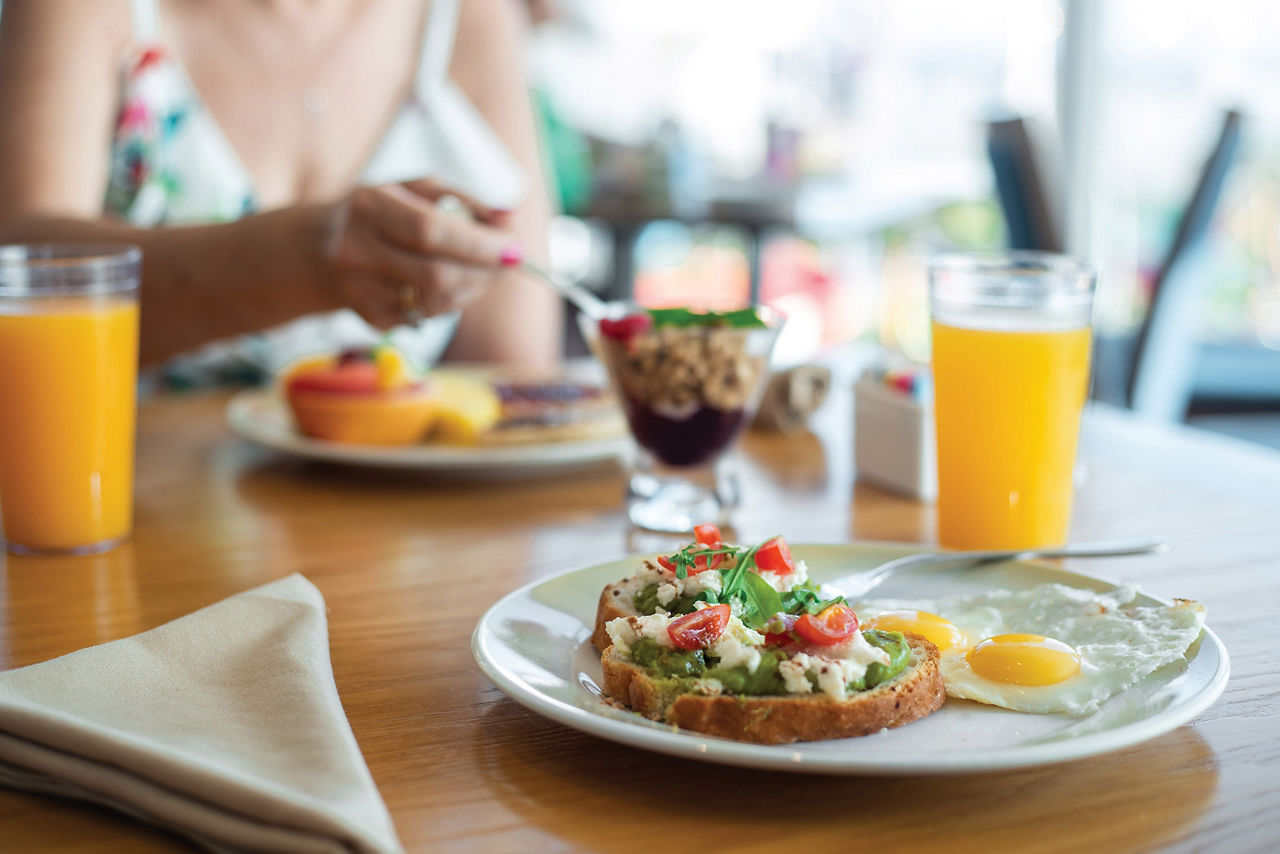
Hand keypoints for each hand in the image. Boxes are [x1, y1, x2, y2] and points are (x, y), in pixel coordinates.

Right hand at [320, 179, 521, 327]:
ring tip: (482, 271)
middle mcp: (356, 249)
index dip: (478, 244)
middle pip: (436, 275)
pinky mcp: (370, 318)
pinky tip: (451, 284)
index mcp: (368, 205)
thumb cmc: (382, 211)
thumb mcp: (415, 187)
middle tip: (509, 262)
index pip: (430, 230)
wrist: (320, 249)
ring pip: (437, 302)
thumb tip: (510, 219)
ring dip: (474, 288)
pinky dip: (453, 302)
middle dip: (485, 272)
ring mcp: (359, 289)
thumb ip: (464, 199)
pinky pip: (429, 316)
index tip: (515, 246)